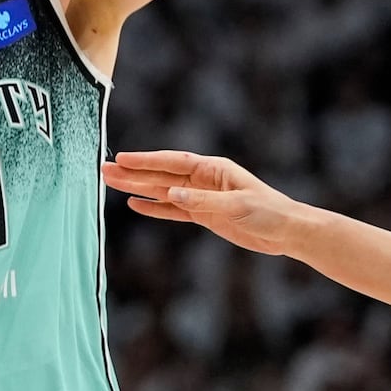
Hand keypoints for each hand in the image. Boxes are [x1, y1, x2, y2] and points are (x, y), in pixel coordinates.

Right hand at [102, 150, 298, 255]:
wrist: (285, 232)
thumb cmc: (268, 212)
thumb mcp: (236, 205)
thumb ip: (202, 200)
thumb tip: (171, 193)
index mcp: (213, 169)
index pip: (173, 161)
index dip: (147, 160)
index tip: (122, 158)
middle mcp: (204, 180)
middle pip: (162, 174)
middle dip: (134, 172)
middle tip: (104, 170)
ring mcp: (202, 197)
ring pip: (163, 191)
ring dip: (138, 188)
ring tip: (112, 183)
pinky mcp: (204, 215)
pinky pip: (173, 210)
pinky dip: (154, 208)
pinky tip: (136, 204)